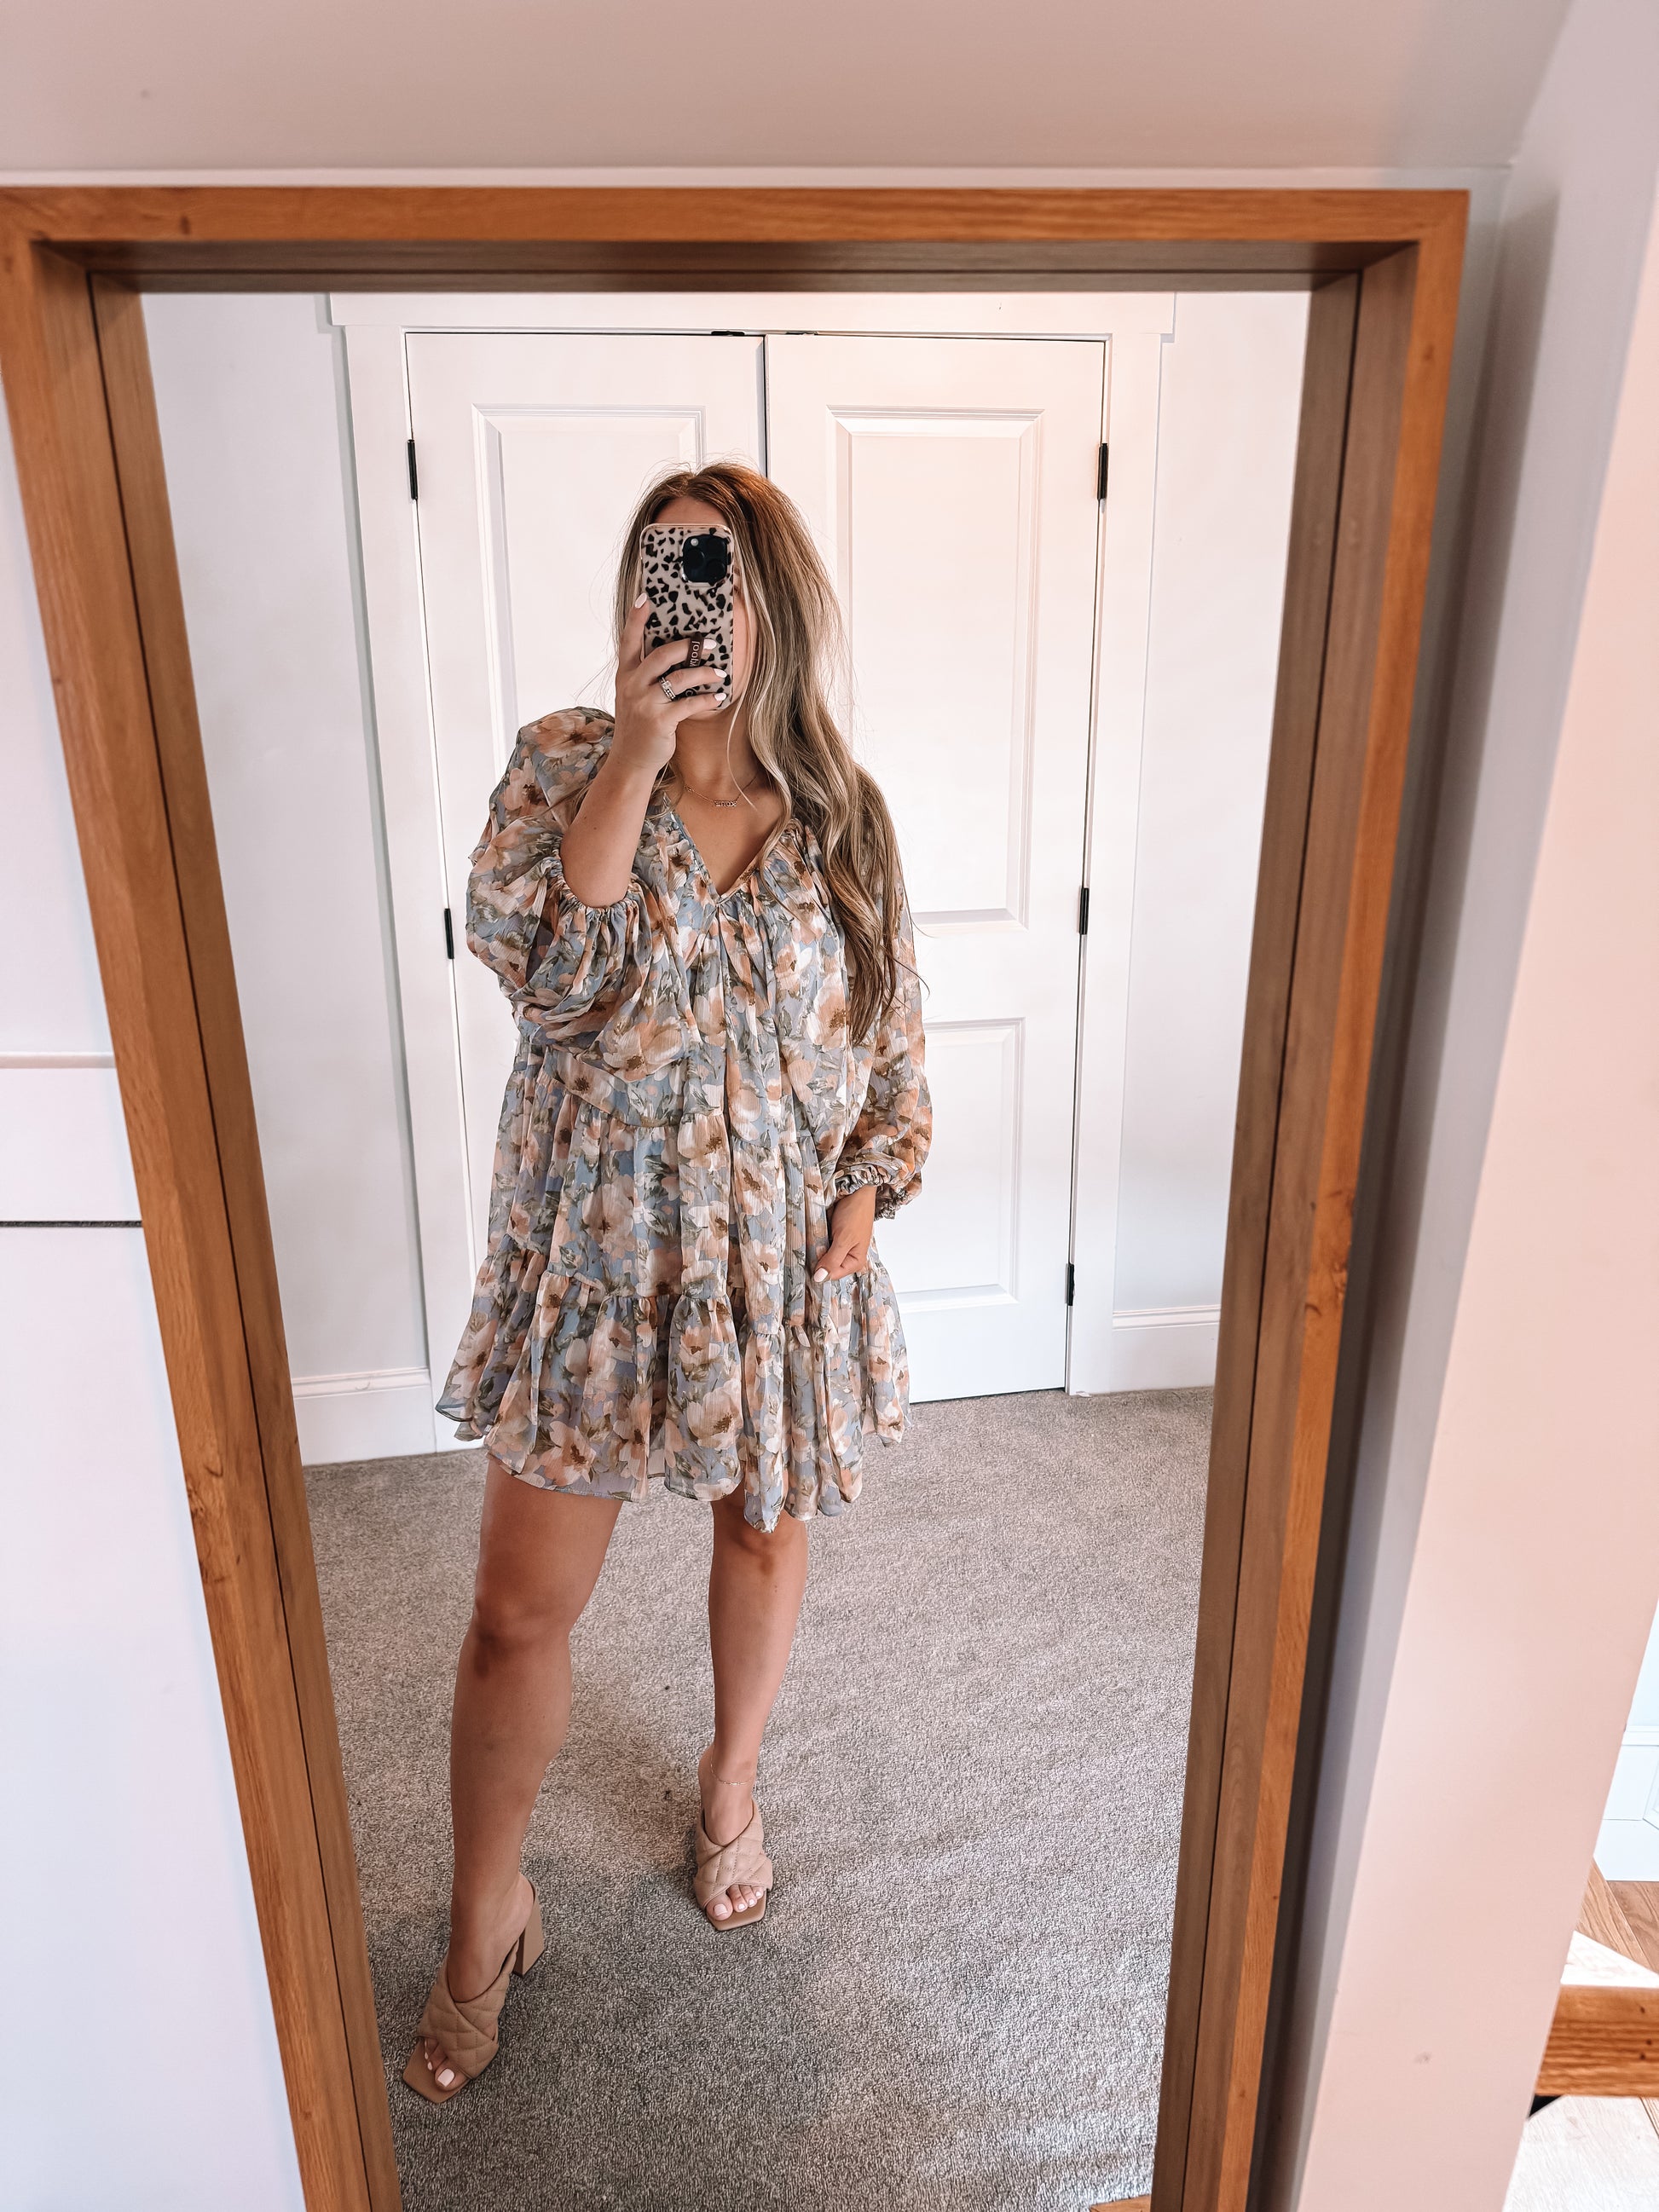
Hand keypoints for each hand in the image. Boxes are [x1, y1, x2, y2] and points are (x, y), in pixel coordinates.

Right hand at [610, 592, 727, 779]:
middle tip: (710, 642)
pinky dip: (707, 699)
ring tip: (719, 672)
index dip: (637, 618)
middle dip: (689, 646)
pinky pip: (689, 704)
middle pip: (661, 654)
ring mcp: (645, 703)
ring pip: (679, 678)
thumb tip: (675, 654)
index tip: (646, 597)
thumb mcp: (633, 696)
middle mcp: (632, 685)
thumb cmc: (638, 725)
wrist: (630, 761)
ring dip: (703, 673)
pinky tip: (719, 697)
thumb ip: (646, 675)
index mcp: (625, 675)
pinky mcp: (660, 721)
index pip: (629, 640)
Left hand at [815, 1186, 876, 1281]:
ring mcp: (838, 1247)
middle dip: (815, 1257)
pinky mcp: (832, 1237)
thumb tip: (820, 1279)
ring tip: (810, 1238)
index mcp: (854, 1262)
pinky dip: (814, 1239)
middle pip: (825, 1266)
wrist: (856, 1191)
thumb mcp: (844, 1239)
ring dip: (813, 1248)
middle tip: (808, 1247)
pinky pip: (819, 1243)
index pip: (831, 1275)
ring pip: (820, 1255)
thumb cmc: (855, 1214)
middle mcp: (847, 1257)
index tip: (806, 1261)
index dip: (818, 1269)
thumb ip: (832, 1260)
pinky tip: (811, 1234)